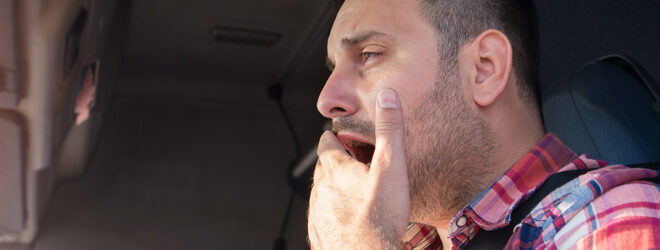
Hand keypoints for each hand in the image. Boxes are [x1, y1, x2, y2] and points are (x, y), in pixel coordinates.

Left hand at [308, 89, 408, 248]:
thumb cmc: (379, 217)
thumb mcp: (391, 167)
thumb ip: (389, 130)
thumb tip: (387, 97)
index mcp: (334, 167)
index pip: (327, 141)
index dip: (339, 137)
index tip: (348, 138)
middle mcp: (319, 187)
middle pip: (325, 166)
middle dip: (340, 162)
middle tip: (360, 164)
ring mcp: (317, 211)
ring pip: (324, 191)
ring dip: (338, 187)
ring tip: (359, 191)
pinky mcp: (319, 231)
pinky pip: (325, 214)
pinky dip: (336, 210)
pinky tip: (352, 216)